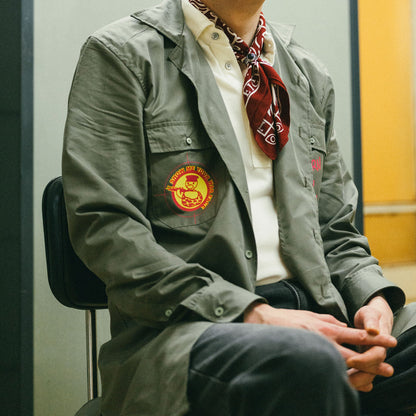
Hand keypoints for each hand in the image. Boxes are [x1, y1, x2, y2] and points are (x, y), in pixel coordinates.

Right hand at [244, 302, 396, 391]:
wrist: (264, 323)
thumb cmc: (288, 319)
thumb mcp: (311, 314)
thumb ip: (330, 320)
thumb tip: (346, 327)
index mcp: (326, 328)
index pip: (356, 334)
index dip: (375, 338)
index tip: (390, 341)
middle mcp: (324, 340)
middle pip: (355, 355)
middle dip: (373, 362)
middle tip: (388, 368)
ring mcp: (316, 352)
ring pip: (343, 367)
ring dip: (360, 373)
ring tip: (373, 381)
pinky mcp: (307, 360)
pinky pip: (328, 372)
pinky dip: (341, 378)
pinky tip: (349, 382)